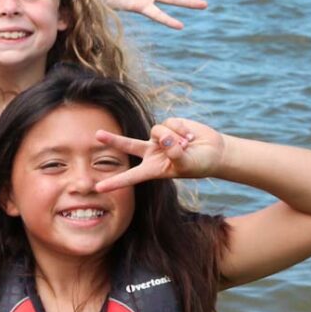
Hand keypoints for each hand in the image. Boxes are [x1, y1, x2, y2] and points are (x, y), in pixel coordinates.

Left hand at [94, 117, 224, 190]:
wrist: (213, 152)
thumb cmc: (199, 164)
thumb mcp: (186, 164)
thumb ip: (175, 153)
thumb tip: (165, 138)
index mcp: (152, 169)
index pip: (131, 176)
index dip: (116, 182)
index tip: (98, 188)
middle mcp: (151, 153)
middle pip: (128, 145)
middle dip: (113, 140)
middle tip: (97, 135)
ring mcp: (159, 138)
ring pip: (158, 131)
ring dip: (174, 136)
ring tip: (187, 144)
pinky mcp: (168, 125)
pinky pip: (170, 123)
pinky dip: (182, 129)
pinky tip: (190, 136)